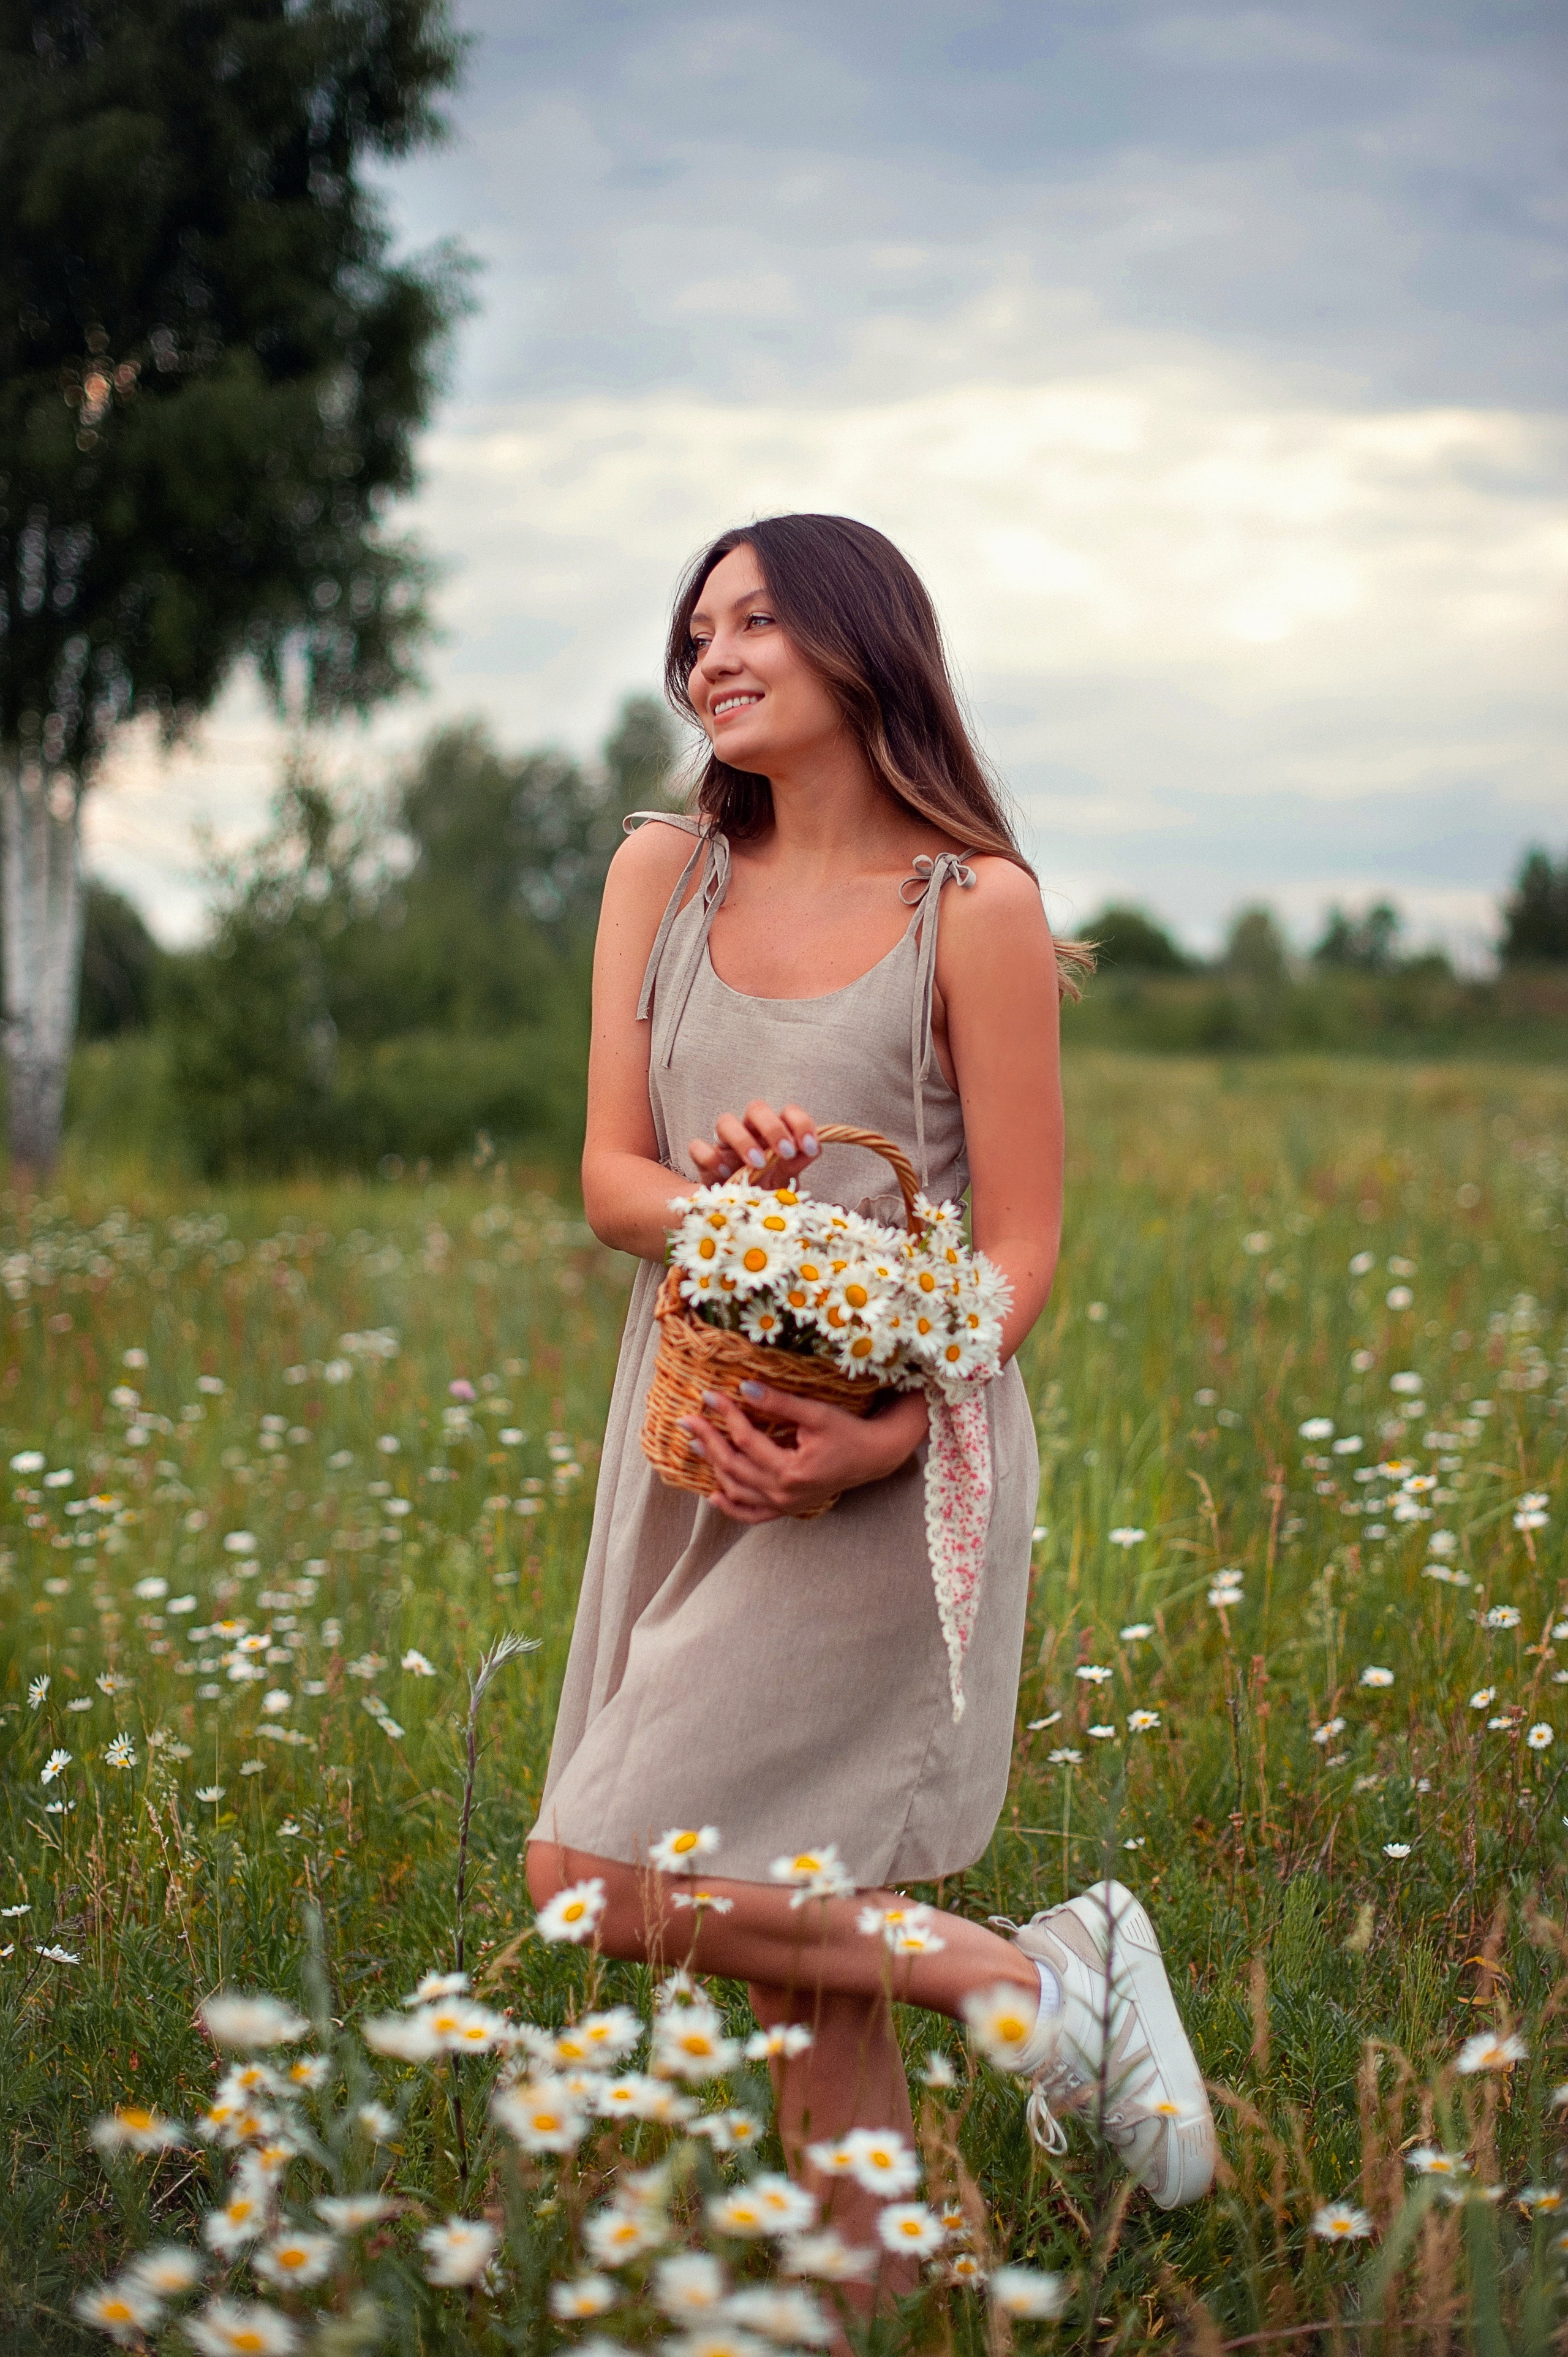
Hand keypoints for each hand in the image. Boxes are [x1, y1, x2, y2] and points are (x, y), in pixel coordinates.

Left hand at [677, 1381, 928, 1523]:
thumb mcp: (816, 1413)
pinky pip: (754, 1515)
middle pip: (734, 1467)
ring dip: (714, 1469)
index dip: (726, 1415)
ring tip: (696, 1446)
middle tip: (687, 1420)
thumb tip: (745, 1387)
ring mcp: (785, 1504)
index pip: (746, 1440)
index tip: (709, 1395)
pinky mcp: (789, 1507)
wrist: (875, 1456)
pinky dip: (732, 1507)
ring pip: (738, 1491)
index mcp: (790, 1470)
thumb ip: (780, 1403)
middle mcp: (784, 1493)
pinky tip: (714, 1496)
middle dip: (708, 1442)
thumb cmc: (848, 1431)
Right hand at [689, 1099, 821, 1189]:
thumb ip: (796, 1165)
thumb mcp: (784, 1180)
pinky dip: (711, 1158)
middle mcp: (749, 1132)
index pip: (787, 1112)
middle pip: (756, 1108)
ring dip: (743, 1140)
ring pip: (725, 1121)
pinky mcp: (703, 1161)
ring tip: (757, 1164)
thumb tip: (815, 1149)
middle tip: (785, 1152)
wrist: (737, 1213)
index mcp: (773, 1133)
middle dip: (772, 1128)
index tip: (810, 1147)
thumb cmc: (763, 1191)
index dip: (800, 1123)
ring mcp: (724, 1144)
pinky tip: (726, 1175)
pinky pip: (698, 1147)